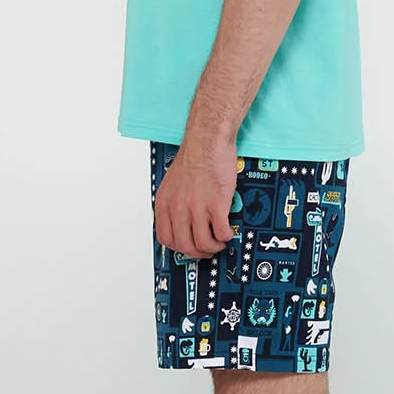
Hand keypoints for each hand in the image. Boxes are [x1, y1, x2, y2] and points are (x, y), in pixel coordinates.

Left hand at [155, 134, 237, 259]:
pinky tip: (227, 231)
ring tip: (219, 241)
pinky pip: (221, 232)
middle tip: (208, 249)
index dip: (179, 247)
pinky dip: (226, 236)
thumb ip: (174, 202)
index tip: (189, 247)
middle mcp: (178, 207)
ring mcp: (196, 207)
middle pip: (185, 245)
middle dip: (198, 252)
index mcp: (165, 203)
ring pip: (203, 243)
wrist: (207, 141)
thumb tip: (181, 220)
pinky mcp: (216, 205)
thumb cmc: (194, 156)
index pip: (166, 238)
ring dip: (213, 247)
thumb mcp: (172, 183)